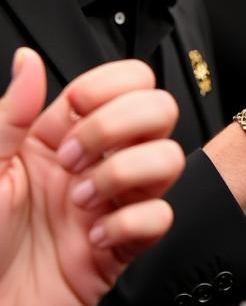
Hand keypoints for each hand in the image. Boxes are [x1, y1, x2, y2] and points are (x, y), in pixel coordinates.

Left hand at [0, 50, 184, 305]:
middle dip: (121, 128)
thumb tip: (29, 60)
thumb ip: (11, 113)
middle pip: (161, 110)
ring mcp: (115, 201)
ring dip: (126, 174)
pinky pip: (161, 218)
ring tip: (82, 201)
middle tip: (75, 159)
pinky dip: (131, 225)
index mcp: (63, 133)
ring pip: (171, 158)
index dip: (110, 88)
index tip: (74, 112)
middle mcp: (98, 161)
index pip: (127, 81)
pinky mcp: (125, 245)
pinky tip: (93, 238)